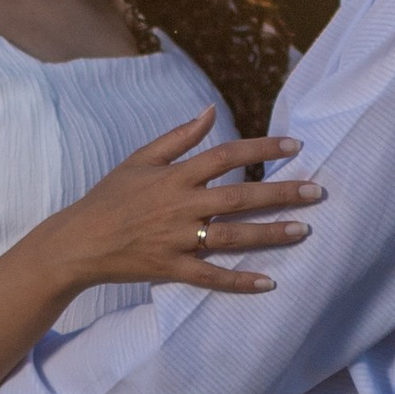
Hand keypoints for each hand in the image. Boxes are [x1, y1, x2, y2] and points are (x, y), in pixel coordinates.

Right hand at [38, 113, 320, 295]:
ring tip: (303, 230)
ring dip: (270, 233)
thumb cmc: (109, 198)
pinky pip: (210, 277)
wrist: (78, 242)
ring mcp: (177, 239)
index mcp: (175, 175)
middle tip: (316, 191)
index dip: (262, 148)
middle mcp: (180, 206)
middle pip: (239, 196)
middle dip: (280, 192)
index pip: (226, 155)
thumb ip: (178, 137)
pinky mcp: (171, 268)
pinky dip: (239, 281)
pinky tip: (268, 283)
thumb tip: (209, 111)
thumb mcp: (139, 159)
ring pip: (232, 236)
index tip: (295, 145)